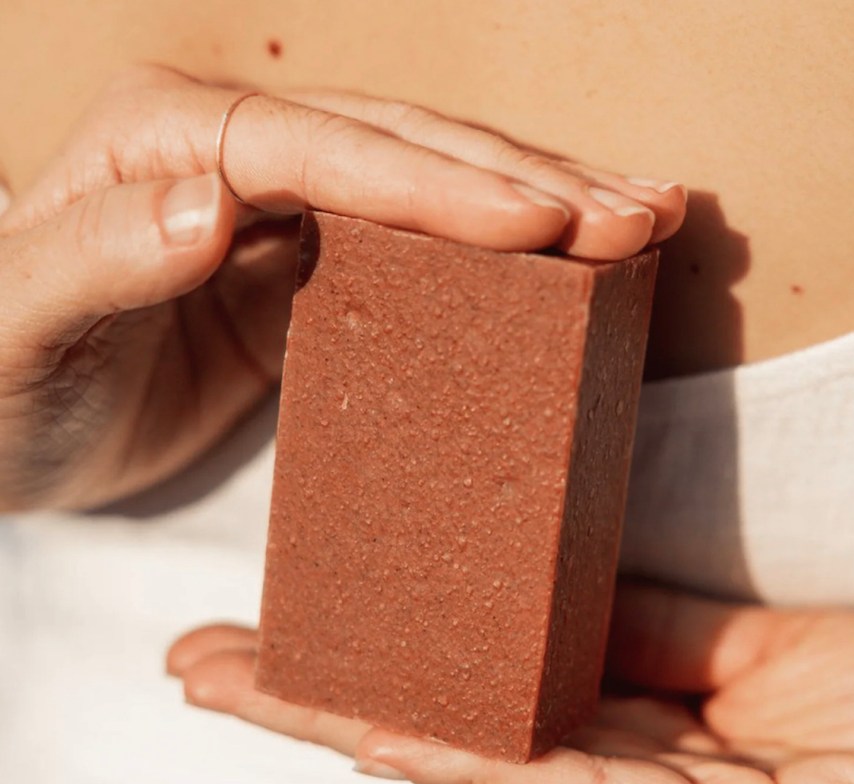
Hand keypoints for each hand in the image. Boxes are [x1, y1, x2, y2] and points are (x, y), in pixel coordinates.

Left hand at [0, 64, 684, 510]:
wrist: (3, 424)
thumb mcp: (18, 322)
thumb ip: (97, 258)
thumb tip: (212, 210)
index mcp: (172, 142)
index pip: (330, 151)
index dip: (441, 186)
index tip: (543, 222)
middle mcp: (240, 158)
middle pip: (407, 152)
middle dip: (531, 180)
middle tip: (643, 210)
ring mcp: (285, 215)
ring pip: (432, 189)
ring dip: (540, 199)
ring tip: (642, 215)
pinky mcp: (308, 275)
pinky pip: (420, 252)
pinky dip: (497, 255)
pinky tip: (559, 260)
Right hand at [168, 585, 853, 783]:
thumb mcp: (753, 644)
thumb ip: (646, 627)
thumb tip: (555, 586)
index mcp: (622, 723)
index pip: (479, 680)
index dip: (394, 649)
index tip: (317, 612)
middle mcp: (600, 776)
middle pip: (436, 724)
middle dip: (316, 694)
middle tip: (207, 658)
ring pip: (461, 761)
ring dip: (343, 722)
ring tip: (232, 686)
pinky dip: (455, 756)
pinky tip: (371, 728)